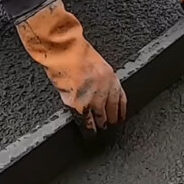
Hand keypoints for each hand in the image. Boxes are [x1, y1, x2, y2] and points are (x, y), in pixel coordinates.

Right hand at [17, 0, 126, 130]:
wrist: (63, 50)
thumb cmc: (73, 50)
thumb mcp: (94, 61)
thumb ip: (98, 75)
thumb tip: (96, 85)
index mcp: (111, 77)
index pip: (121, 99)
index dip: (121, 110)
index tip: (120, 116)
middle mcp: (105, 89)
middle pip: (111, 110)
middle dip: (111, 119)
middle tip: (110, 125)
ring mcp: (93, 98)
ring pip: (100, 118)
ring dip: (100, 125)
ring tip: (100, 131)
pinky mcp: (79, 105)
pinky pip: (85, 121)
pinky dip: (87, 128)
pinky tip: (88, 132)